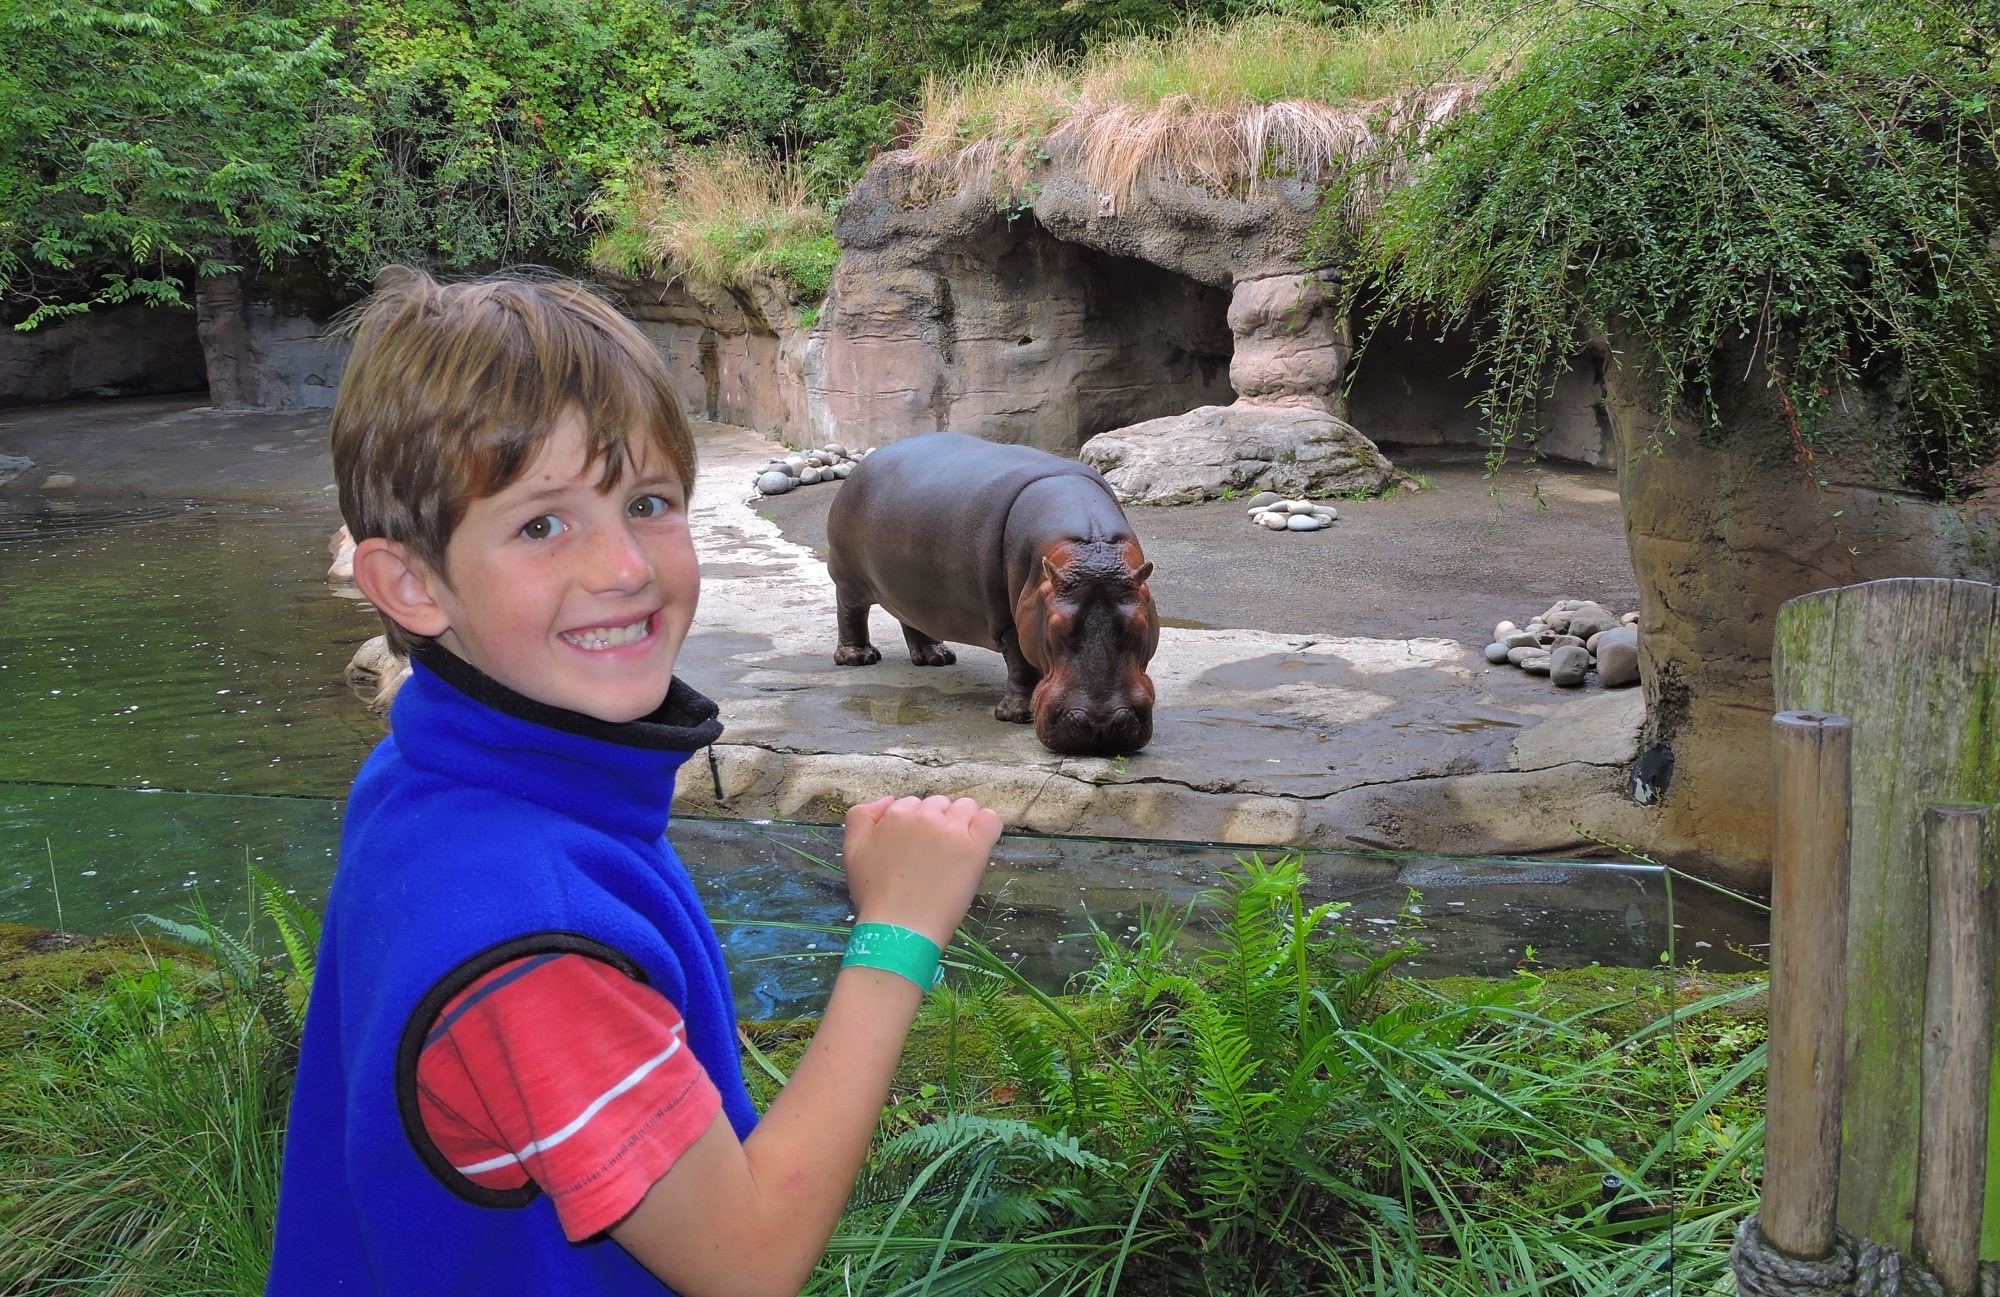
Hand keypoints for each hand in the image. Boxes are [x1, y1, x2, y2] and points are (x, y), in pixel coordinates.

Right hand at [841, 795, 1000, 948]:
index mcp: (896, 814)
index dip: (914, 827)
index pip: (913, 805)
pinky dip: (985, 827)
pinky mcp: (975, 847)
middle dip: (936, 823)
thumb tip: (888, 800)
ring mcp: (952, 831)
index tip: (915, 850)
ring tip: (953, 854)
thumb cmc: (875, 896)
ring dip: (961, 824)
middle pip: (939, 805)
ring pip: (965, 808)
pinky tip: (977, 845)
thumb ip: (861, 817)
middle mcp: (925, 816)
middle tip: (932, 856)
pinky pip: (990, 820)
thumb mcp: (852, 851)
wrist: (900, 928)